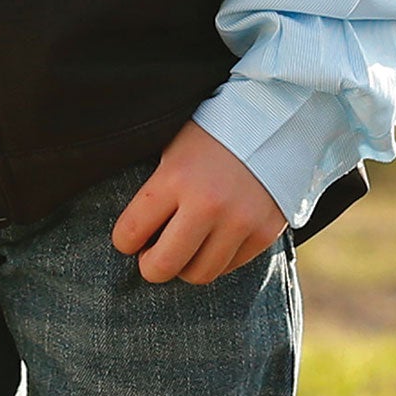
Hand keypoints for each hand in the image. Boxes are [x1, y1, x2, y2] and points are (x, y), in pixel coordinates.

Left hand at [110, 120, 286, 284]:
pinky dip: (216, 259)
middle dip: (150, 266)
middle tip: (151, 255)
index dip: (123, 241)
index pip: (131, 231)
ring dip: (185, 266)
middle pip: (163, 266)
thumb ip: (156, 187)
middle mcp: (206, 204)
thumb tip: (134, 229)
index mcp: (175, 177)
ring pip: (198, 274)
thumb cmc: (213, 132)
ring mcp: (238, 222)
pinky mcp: (263, 234)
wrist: (272, 121)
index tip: (128, 240)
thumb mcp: (174, 146)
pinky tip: (212, 240)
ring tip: (184, 248)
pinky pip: (228, 267)